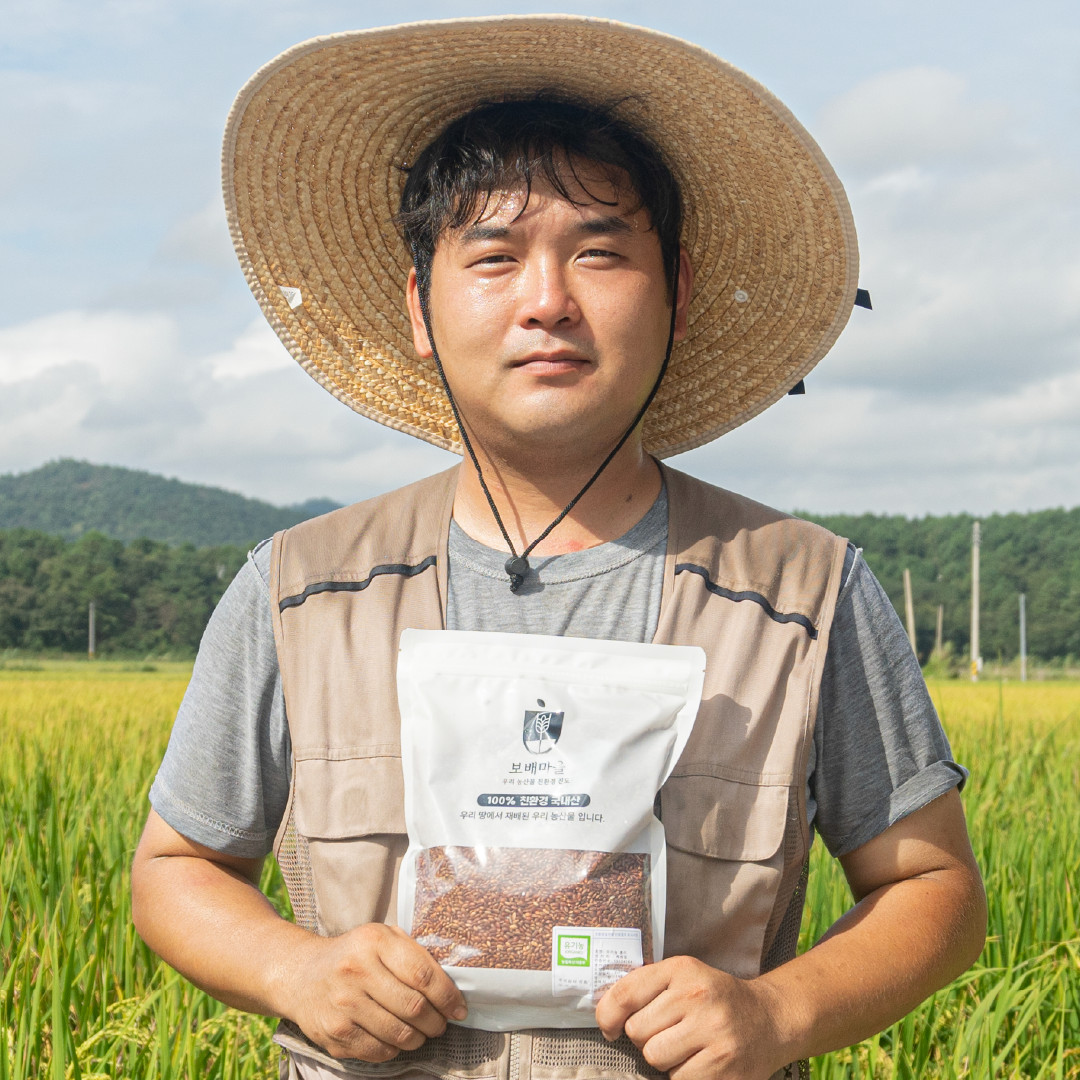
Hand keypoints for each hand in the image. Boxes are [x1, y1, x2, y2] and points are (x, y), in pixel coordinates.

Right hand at [290, 923, 466, 1061]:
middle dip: (437, 1021)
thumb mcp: (381, 938)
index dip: (447, 996)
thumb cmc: (353, 955)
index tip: (459, 1008)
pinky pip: (379, 1051)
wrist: (302, 975)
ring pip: (399, 1033)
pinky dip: (395, 1049)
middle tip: (441, 1023)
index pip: (422, 974)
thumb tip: (451, 983)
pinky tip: (396, 1038)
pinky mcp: (334, 1034)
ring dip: (419, 1038)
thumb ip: (412, 953)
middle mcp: (356, 972)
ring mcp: (343, 1005)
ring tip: (422, 1032)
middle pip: (414, 1007)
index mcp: (374, 942)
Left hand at [595, 956, 786, 1079]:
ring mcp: (712, 1031)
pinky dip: (684, 1076)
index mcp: (682, 970)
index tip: (610, 1028)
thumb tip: (606, 1015)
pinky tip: (701, 1063)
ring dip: (665, 1060)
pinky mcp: (724, 1065)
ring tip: (686, 1049)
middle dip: (647, 1038)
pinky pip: (678, 1079)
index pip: (626, 993)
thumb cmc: (717, 1000)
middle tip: (669, 1034)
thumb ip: (648, 988)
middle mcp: (696, 996)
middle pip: (637, 1031)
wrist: (770, 1019)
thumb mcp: (685, 978)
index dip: (608, 1015)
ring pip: (654, 1057)